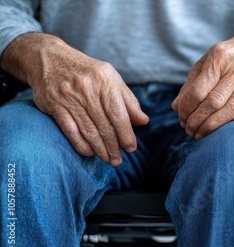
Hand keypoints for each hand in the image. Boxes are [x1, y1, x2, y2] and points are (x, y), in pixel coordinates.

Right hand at [1, 33, 148, 165]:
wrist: (49, 58)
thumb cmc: (88, 72)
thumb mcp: (111, 79)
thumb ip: (128, 100)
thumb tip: (144, 121)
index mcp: (105, 80)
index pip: (119, 114)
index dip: (126, 134)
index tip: (131, 148)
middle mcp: (87, 88)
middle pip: (104, 125)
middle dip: (113, 147)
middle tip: (118, 160)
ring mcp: (69, 97)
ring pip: (88, 130)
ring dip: (100, 149)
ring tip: (107, 159)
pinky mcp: (54, 105)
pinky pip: (70, 130)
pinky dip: (81, 144)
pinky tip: (89, 152)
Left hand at [171, 33, 233, 139]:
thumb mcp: (211, 59)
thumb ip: (192, 81)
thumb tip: (176, 107)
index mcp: (220, 58)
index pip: (197, 90)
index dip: (187, 109)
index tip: (181, 119)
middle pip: (213, 103)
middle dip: (197, 120)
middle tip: (189, 130)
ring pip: (230, 110)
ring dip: (213, 126)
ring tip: (201, 134)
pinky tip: (224, 127)